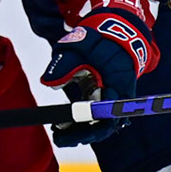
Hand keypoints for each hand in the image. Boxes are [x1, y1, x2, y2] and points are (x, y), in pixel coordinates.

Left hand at [40, 11, 158, 145]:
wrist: (115, 34)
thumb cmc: (98, 39)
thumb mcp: (79, 44)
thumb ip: (64, 63)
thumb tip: (48, 83)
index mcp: (119, 79)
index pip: (110, 111)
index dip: (91, 125)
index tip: (68, 127)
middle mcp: (121, 93)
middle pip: (107, 123)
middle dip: (83, 133)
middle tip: (58, 137)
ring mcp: (115, 97)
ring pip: (102, 122)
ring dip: (81, 130)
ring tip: (57, 131)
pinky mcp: (106, 98)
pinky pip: (97, 117)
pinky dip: (82, 123)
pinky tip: (63, 124)